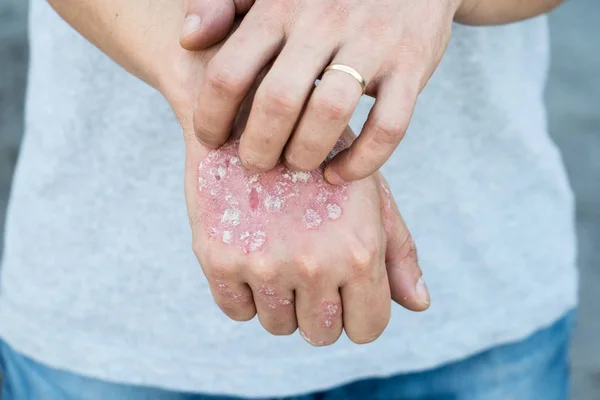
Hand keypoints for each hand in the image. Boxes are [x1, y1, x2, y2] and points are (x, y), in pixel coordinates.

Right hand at [162, 31, 429, 345]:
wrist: (250, 109)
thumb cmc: (322, 154)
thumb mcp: (369, 193)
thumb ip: (397, 251)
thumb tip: (419, 305)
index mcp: (359, 252)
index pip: (368, 327)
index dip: (359, 316)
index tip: (345, 296)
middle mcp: (313, 265)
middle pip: (321, 333)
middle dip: (320, 312)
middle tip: (309, 274)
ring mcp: (263, 263)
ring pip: (278, 325)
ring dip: (282, 302)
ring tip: (280, 256)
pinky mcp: (218, 257)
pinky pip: (237, 311)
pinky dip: (246, 295)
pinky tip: (251, 258)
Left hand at [181, 0, 460, 184]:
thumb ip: (225, 4)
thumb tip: (188, 39)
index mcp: (281, 3)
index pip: (230, 71)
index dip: (211, 117)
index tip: (211, 140)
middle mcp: (323, 20)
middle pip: (277, 101)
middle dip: (257, 147)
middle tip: (255, 163)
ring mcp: (372, 42)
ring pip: (330, 114)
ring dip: (305, 155)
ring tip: (296, 165)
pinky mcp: (411, 63)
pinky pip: (388, 126)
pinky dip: (362, 161)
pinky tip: (339, 173)